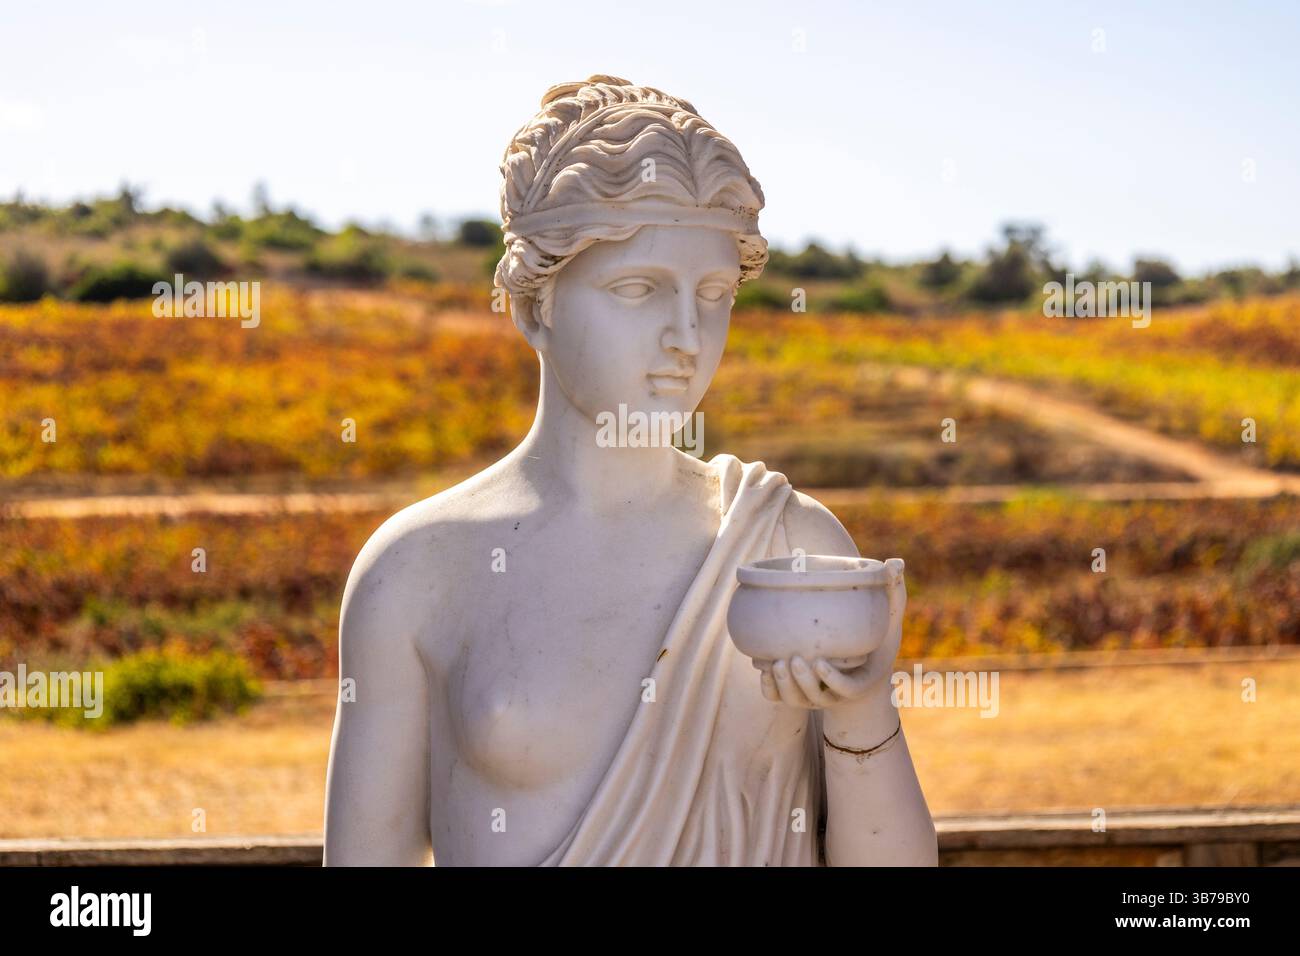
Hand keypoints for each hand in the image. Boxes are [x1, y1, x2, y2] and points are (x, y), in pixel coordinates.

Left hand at [754, 558, 905, 709]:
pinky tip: (762, 666)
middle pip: (815, 699)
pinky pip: (778, 698)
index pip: (846, 690)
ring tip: (776, 662)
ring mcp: (813, 695)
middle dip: (802, 682)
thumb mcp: (889, 614)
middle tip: (793, 658)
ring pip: (794, 701)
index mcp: (860, 680)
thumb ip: (893, 590)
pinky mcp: (796, 691)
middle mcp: (835, 694)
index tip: (820, 662)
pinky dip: (769, 688)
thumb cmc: (875, 632)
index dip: (832, 680)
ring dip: (783, 686)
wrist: (858, 660)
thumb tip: (895, 562)